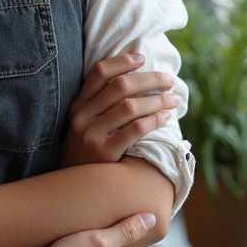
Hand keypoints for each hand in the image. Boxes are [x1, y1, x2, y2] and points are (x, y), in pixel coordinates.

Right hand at [60, 53, 180, 166]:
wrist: (72, 189)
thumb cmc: (85, 152)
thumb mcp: (83, 124)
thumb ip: (99, 105)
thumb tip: (134, 82)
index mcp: (77, 104)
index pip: (99, 72)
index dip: (122, 61)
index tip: (142, 57)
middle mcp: (82, 116)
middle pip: (120, 86)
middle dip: (149, 79)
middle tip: (169, 79)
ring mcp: (92, 134)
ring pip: (131, 106)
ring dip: (158, 100)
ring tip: (174, 100)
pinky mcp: (105, 153)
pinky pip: (136, 130)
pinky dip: (154, 120)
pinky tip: (167, 118)